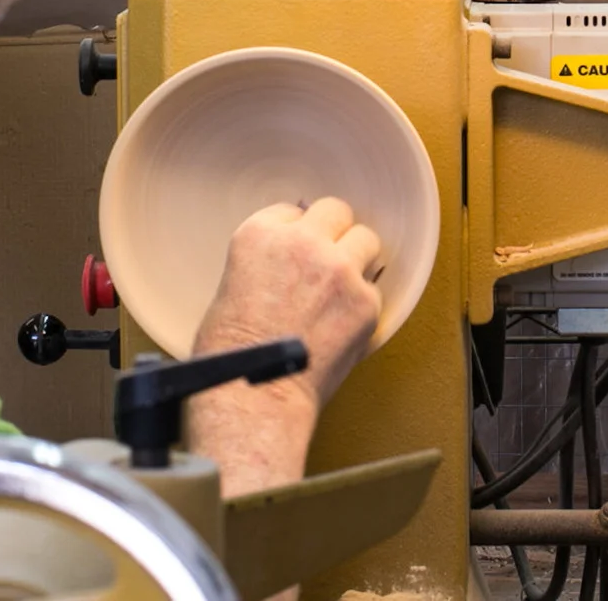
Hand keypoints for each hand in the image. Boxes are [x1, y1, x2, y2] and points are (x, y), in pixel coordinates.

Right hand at [195, 198, 383, 407]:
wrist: (256, 396)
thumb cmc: (233, 356)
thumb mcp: (232, 286)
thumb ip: (267, 261)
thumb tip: (292, 263)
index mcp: (259, 234)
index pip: (293, 211)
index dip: (296, 235)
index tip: (297, 256)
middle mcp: (302, 242)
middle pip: (336, 211)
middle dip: (333, 233)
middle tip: (328, 261)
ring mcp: (338, 269)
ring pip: (366, 240)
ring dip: (356, 260)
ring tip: (341, 289)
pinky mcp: (365, 301)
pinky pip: (375, 289)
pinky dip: (362, 304)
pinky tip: (342, 324)